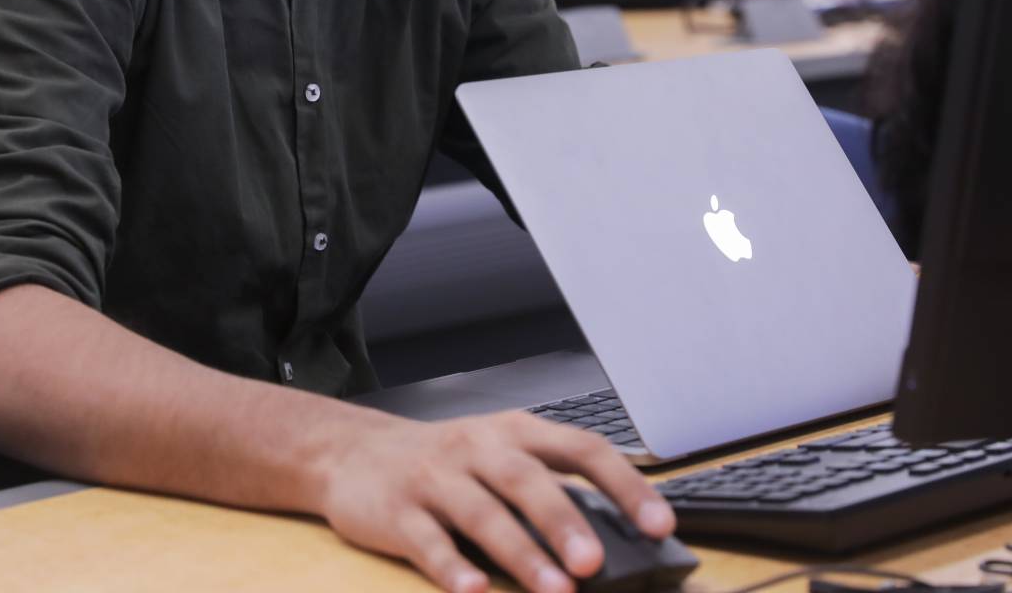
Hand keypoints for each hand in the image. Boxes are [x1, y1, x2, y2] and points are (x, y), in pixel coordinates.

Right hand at [314, 410, 673, 592]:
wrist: (351, 451)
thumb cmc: (445, 461)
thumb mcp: (498, 457)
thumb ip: (549, 489)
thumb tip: (615, 540)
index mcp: (515, 433)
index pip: (581, 448)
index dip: (624, 485)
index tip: (660, 524)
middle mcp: (477, 449)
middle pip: (527, 480)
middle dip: (564, 522)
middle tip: (595, 563)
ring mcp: (434, 479)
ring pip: (482, 514)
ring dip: (520, 553)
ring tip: (553, 590)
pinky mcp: (396, 512)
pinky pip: (427, 542)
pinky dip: (452, 568)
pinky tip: (474, 592)